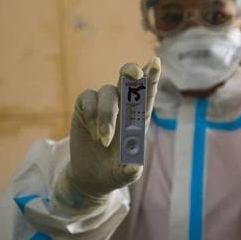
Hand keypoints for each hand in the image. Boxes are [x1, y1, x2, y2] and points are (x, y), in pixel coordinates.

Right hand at [54, 57, 160, 209]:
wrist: (92, 177)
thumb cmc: (115, 171)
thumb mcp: (124, 174)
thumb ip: (131, 170)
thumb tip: (135, 165)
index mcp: (139, 116)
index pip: (147, 94)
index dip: (152, 78)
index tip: (155, 62)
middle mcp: (123, 105)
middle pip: (129, 79)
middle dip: (131, 73)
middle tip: (133, 73)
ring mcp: (104, 104)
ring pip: (107, 92)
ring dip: (106, 115)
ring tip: (103, 140)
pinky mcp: (85, 107)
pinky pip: (88, 98)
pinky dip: (91, 115)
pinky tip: (93, 134)